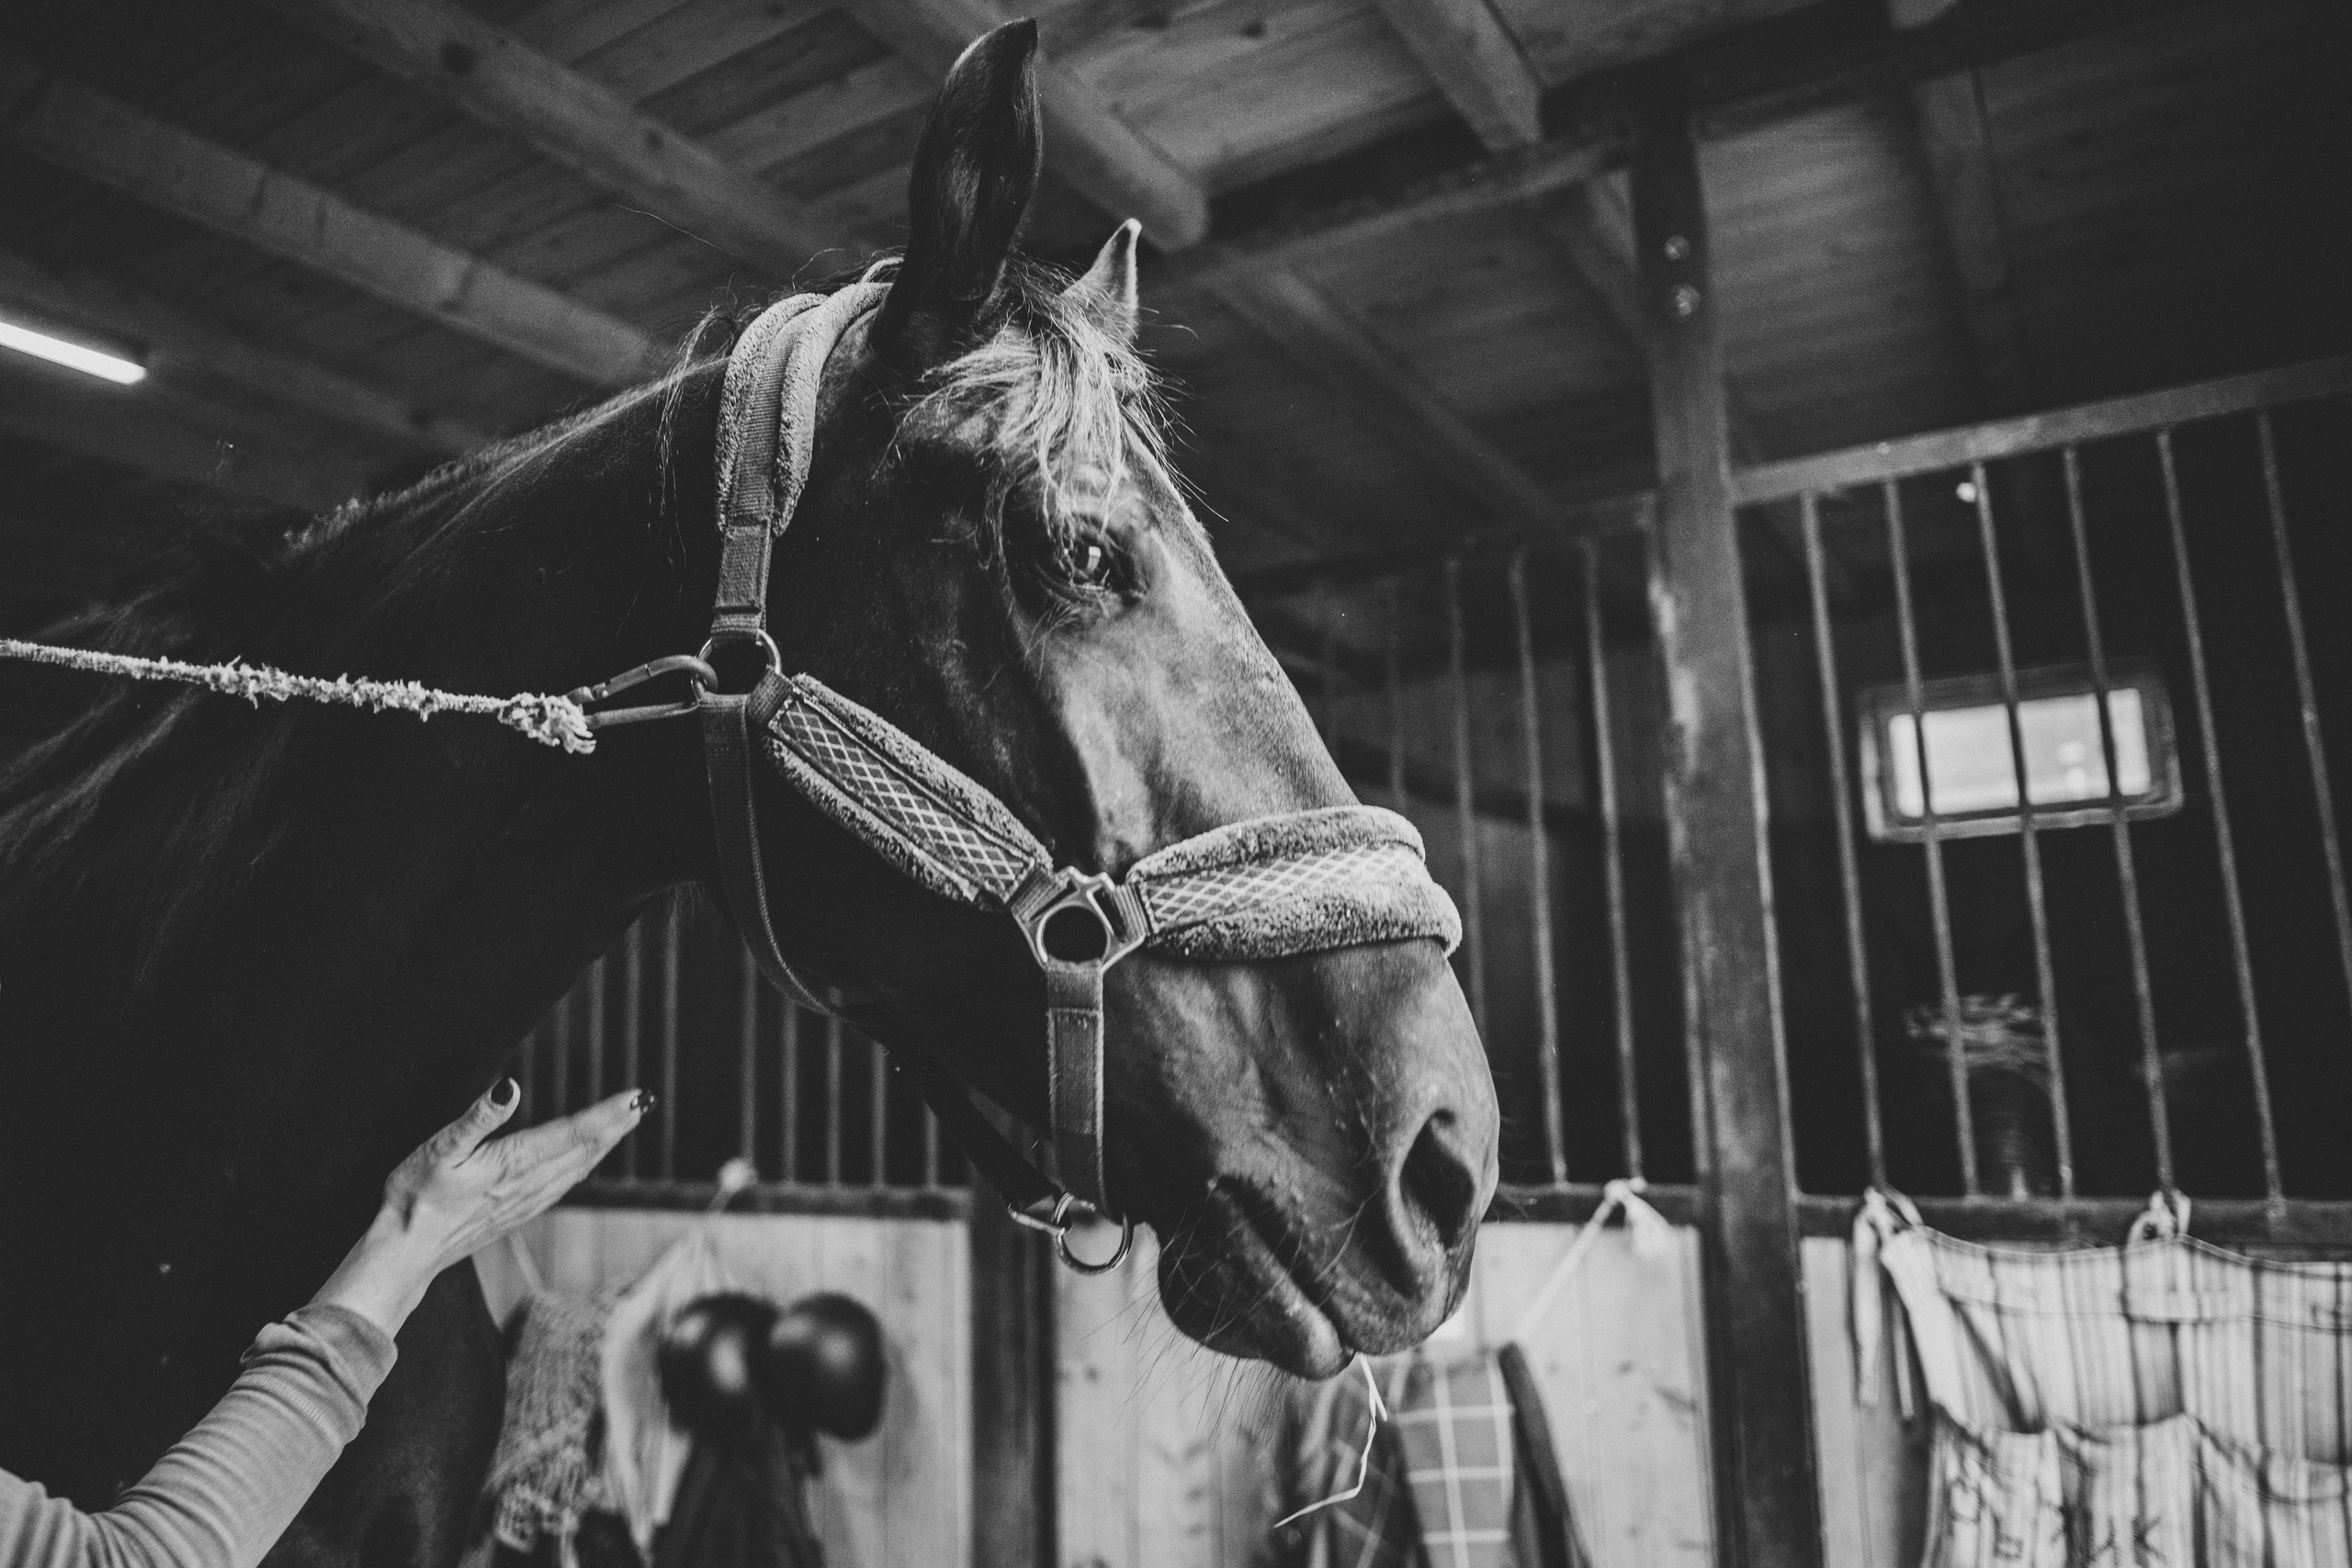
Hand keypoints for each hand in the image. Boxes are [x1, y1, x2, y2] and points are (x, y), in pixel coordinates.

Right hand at [312, 1079, 647, 1335]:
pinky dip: (581, 1168)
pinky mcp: (515, 1216)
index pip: (573, 1133)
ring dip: (604, 1145)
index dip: (608, 1113)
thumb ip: (477, 1118)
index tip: (637, 1097)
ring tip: (625, 1124)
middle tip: (644, 1102)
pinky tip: (585, 1163)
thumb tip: (508, 1087)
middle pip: (584, 1151)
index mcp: (513, 1164)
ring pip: (576, 1170)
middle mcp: (527, 1185)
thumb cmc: (414, 1198)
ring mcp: (524, 1204)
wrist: (404, 1253)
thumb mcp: (438, 1149)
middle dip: (616, 1125)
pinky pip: (561, 1188)